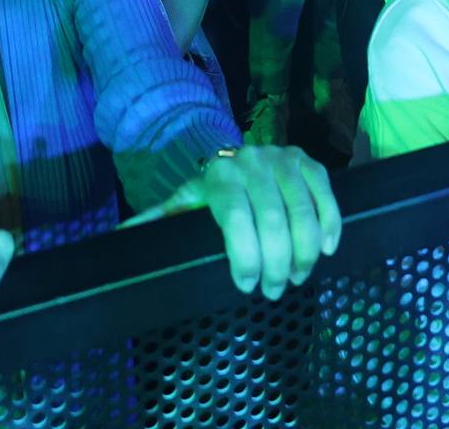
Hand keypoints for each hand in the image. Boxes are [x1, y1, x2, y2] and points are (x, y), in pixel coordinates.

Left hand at [128, 144, 341, 299]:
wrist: (232, 158)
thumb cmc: (207, 194)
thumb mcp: (181, 205)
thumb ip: (155, 222)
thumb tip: (118, 240)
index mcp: (219, 175)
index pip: (236, 216)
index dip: (245, 253)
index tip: (246, 285)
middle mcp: (253, 162)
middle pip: (274, 219)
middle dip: (277, 262)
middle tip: (275, 291)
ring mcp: (284, 159)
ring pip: (303, 210)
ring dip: (305, 251)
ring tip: (298, 276)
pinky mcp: (309, 163)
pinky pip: (326, 194)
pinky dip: (330, 224)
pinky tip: (327, 250)